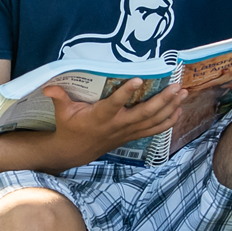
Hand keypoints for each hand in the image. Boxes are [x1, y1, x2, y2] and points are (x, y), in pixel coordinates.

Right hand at [43, 77, 185, 157]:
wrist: (76, 151)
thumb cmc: (71, 127)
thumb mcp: (63, 112)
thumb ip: (59, 97)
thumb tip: (48, 85)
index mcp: (100, 116)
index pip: (115, 103)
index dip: (126, 92)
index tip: (138, 79)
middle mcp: (118, 124)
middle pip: (143, 113)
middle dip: (162, 100)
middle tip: (175, 86)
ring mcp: (127, 131)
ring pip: (153, 121)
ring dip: (170, 107)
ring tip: (183, 93)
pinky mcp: (132, 135)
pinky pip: (154, 130)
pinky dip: (168, 121)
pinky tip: (179, 110)